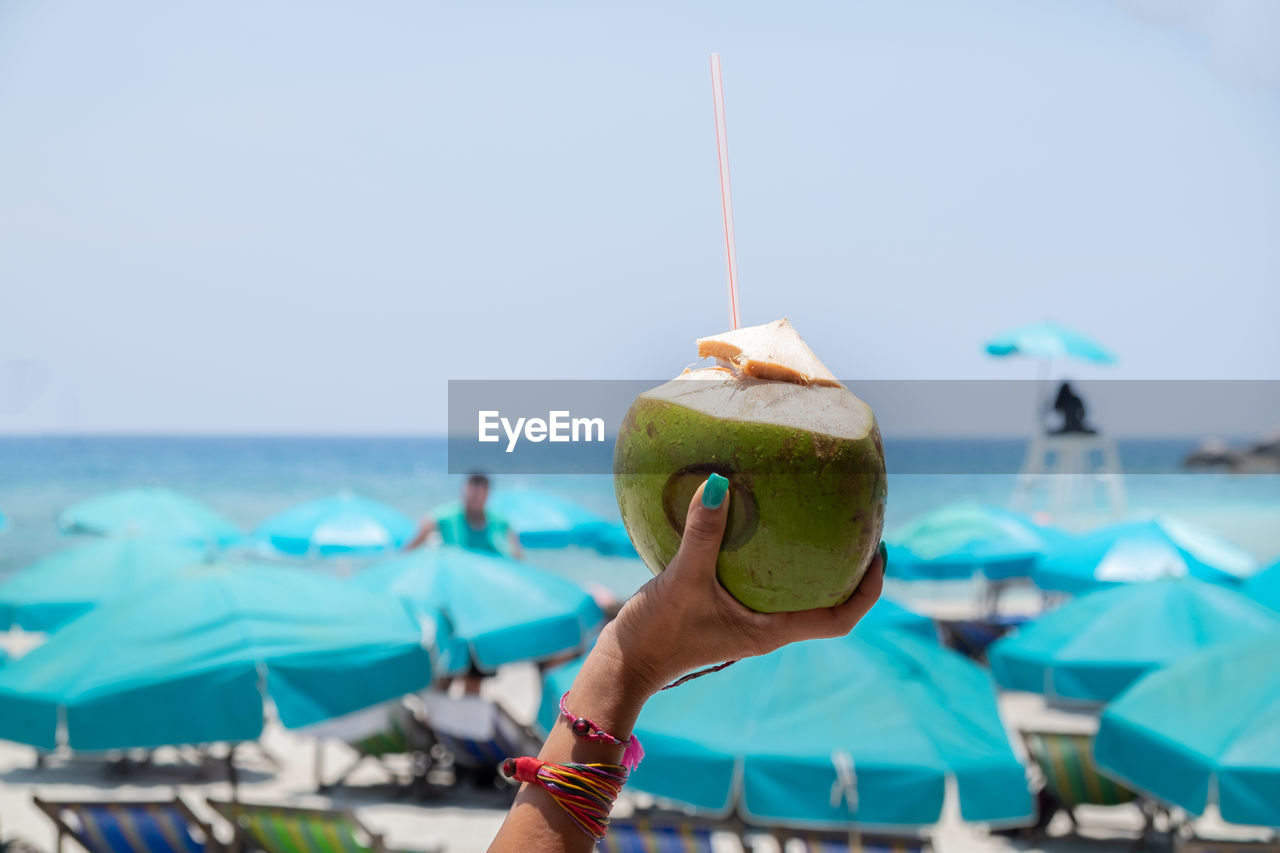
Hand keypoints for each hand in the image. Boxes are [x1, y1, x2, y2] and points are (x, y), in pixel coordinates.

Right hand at [597, 474, 884, 696]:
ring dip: (812, 567)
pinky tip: (755, 527)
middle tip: (858, 527)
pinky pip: (762, 586)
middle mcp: (766, 629)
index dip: (867, 590)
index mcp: (771, 631)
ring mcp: (746, 623)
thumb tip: (720, 482)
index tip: (880, 552)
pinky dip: (771, 561)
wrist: (623, 665)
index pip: (840, 619)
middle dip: (848, 571)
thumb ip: (703, 533)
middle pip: (827, 605)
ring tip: (816, 521)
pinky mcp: (723, 613)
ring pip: (794, 596)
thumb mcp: (682, 579)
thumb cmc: (657, 633)